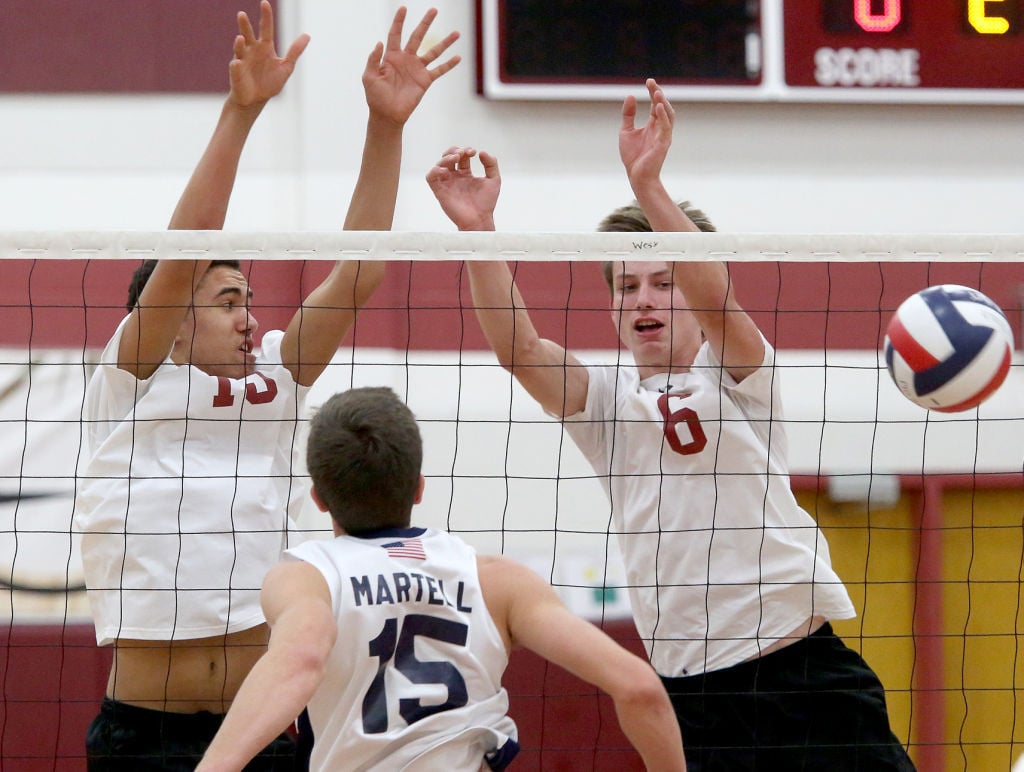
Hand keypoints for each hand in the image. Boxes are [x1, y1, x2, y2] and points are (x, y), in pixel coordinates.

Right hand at [228, 0, 309, 109]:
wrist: (257, 100)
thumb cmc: (270, 82)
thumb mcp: (286, 67)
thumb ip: (295, 51)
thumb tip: (307, 35)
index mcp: (265, 47)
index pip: (266, 28)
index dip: (266, 16)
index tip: (264, 3)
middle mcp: (252, 50)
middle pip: (248, 34)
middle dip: (244, 25)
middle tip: (242, 14)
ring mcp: (242, 60)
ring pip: (239, 49)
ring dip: (239, 44)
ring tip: (240, 38)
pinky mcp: (236, 73)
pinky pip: (236, 68)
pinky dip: (236, 65)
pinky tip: (238, 63)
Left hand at [363, 7, 460, 125]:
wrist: (387, 115)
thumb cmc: (375, 97)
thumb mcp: (369, 77)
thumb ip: (373, 59)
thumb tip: (379, 42)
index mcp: (391, 56)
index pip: (395, 34)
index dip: (399, 21)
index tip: (404, 8)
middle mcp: (406, 59)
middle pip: (417, 36)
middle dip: (425, 23)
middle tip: (434, 9)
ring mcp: (417, 69)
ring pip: (433, 52)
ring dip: (445, 43)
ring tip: (456, 33)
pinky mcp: (425, 81)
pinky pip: (439, 70)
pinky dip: (449, 64)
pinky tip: (458, 57)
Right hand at [426, 147, 499, 230]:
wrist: (479, 219)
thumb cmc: (486, 204)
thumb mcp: (494, 180)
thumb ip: (491, 164)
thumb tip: (482, 152)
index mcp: (466, 175)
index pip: (462, 157)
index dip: (466, 150)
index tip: (473, 152)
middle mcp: (455, 178)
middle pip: (448, 157)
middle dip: (454, 151)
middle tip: (462, 153)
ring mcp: (447, 184)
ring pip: (439, 164)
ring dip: (446, 158)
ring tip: (455, 158)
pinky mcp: (440, 191)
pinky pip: (430, 177)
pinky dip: (435, 170)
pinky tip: (445, 170)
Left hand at [619, 78, 674, 186]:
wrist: (636, 176)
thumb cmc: (633, 156)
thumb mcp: (626, 131)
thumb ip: (628, 114)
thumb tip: (631, 95)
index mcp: (653, 124)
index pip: (656, 104)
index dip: (653, 92)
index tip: (649, 81)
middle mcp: (660, 128)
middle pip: (663, 106)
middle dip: (658, 94)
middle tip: (651, 82)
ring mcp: (663, 135)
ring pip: (668, 115)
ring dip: (663, 103)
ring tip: (656, 92)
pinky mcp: (663, 144)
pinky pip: (666, 127)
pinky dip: (663, 116)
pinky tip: (658, 107)